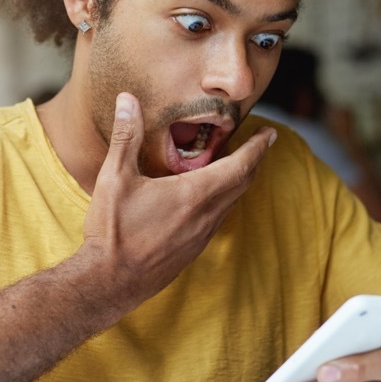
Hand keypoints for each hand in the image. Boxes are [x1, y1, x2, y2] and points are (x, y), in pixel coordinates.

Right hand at [82, 92, 274, 309]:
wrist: (110, 282)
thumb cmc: (113, 231)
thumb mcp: (115, 177)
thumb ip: (125, 136)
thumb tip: (127, 100)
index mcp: (194, 194)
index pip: (240, 165)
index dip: (258, 147)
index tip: (271, 133)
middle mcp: (206, 216)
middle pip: (243, 183)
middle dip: (255, 160)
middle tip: (262, 142)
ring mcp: (201, 236)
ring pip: (232, 202)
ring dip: (240, 180)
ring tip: (239, 163)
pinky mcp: (193, 250)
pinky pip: (219, 218)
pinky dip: (225, 199)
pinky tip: (212, 196)